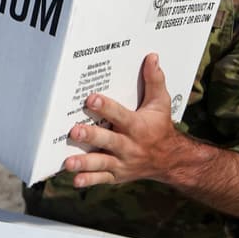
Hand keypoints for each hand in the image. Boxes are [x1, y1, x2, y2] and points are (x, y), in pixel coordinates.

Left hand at [62, 53, 182, 187]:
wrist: (170, 160)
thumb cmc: (160, 126)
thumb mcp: (161, 103)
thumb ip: (154, 81)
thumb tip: (151, 57)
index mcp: (138, 126)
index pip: (121, 115)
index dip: (106, 107)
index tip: (91, 99)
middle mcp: (129, 146)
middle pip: (108, 141)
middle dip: (91, 137)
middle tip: (74, 131)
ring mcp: (122, 162)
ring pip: (102, 163)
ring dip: (85, 163)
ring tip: (68, 163)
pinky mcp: (117, 174)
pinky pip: (102, 178)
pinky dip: (89, 180)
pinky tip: (74, 179)